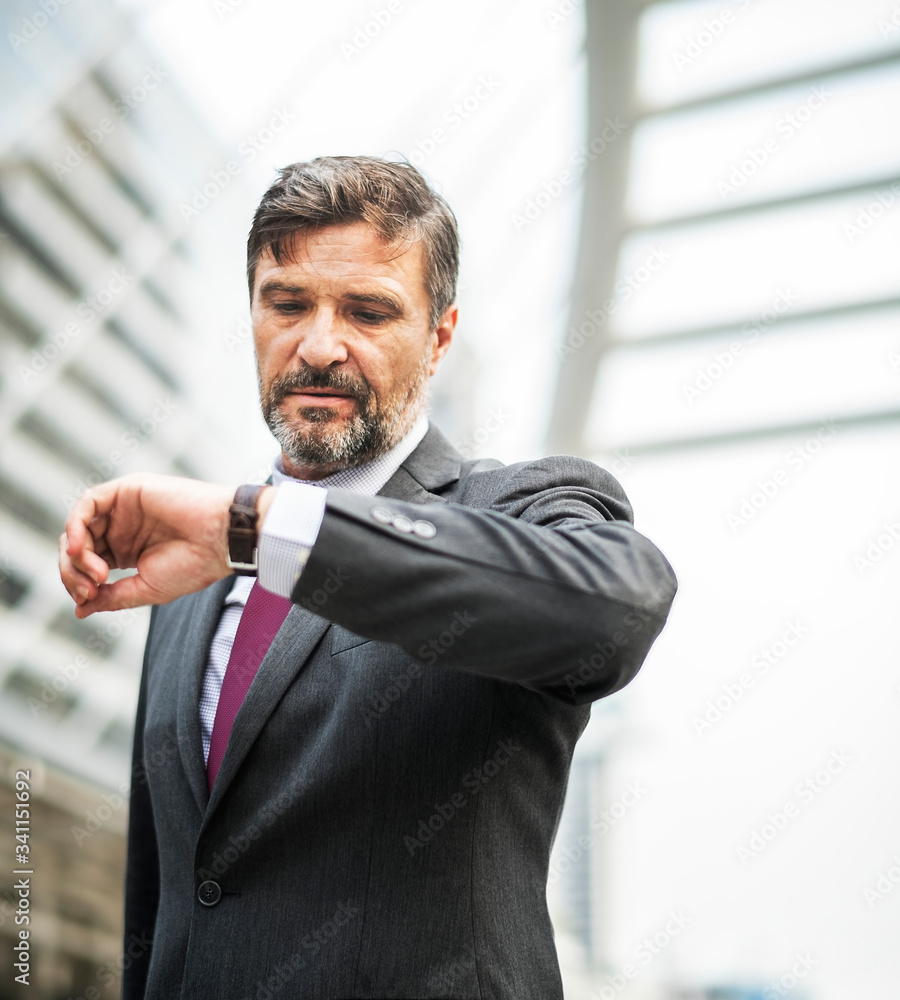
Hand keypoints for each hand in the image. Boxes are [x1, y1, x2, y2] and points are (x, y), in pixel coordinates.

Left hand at [59, 474, 271, 616]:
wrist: (221, 540)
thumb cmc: (194, 565)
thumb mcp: (147, 589)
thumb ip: (112, 597)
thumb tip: (80, 610)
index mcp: (127, 551)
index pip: (86, 565)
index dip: (78, 583)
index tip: (88, 599)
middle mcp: (122, 529)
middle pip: (77, 547)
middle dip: (73, 572)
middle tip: (90, 589)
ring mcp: (123, 509)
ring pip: (78, 527)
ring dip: (75, 554)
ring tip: (96, 573)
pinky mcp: (126, 490)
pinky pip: (88, 504)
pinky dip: (75, 526)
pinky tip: (79, 547)